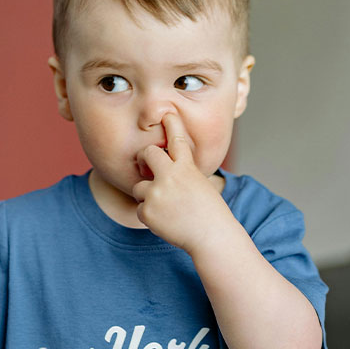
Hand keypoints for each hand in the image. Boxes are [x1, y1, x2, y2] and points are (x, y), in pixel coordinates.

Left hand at [131, 113, 230, 253]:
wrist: (211, 235)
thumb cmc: (211, 212)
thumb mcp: (201, 185)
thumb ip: (184, 174)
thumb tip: (166, 171)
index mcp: (187, 167)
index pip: (177, 139)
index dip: (171, 123)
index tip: (166, 113)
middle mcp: (170, 175)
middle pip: (147, 154)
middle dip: (145, 159)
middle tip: (148, 168)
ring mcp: (157, 192)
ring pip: (138, 186)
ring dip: (147, 196)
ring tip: (166, 207)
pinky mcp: (148, 211)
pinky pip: (140, 209)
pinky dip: (150, 216)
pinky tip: (166, 221)